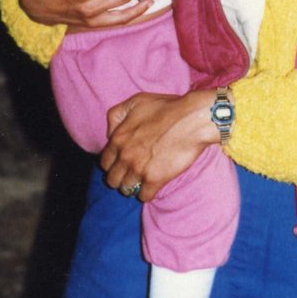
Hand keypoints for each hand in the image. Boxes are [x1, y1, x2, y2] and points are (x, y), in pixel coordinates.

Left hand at [101, 89, 218, 200]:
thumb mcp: (136, 101)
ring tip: (141, 181)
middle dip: (120, 178)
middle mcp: (124, 156)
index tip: (121, 164)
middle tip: (131, 174)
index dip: (112, 164)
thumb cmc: (166, 108)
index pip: (105, 162)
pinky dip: (146, 193)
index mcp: (118, 138)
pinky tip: (152, 186)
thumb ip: (116, 115)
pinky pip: (143, 196)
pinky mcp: (155, 179)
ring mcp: (138, 169)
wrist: (192, 119)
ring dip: (132, 186)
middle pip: (112, 179)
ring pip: (126, 189)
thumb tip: (110, 133)